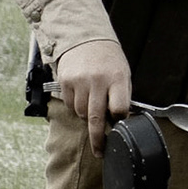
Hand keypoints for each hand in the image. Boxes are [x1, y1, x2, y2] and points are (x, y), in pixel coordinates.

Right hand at [54, 39, 131, 157]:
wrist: (84, 37)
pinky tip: (81, 95)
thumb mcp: (122, 73)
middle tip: (100, 151)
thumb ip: (121, 96)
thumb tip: (119, 121)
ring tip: (92, 103)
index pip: (119, 109)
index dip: (120, 121)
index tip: (119, 128)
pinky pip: (70, 105)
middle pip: (96, 119)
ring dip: (87, 116)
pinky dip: (76, 107)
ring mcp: (79, 81)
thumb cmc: (107, 59)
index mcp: (117, 78)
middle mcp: (97, 80)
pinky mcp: (65, 82)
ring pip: (81, 114)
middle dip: (98, 139)